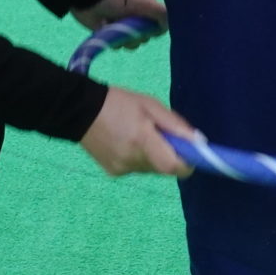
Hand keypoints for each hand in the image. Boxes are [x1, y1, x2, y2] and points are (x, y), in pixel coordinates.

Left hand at [73, 0, 166, 40]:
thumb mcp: (143, 2)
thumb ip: (160, 12)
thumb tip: (168, 27)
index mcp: (146, 7)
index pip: (158, 25)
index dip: (155, 29)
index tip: (148, 26)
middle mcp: (136, 18)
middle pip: (146, 36)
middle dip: (139, 35)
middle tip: (130, 26)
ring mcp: (123, 26)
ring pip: (133, 43)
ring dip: (126, 39)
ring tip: (116, 28)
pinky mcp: (111, 33)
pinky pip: (118, 46)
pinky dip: (114, 41)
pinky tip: (107, 29)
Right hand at [81, 87, 200, 177]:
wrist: (77, 110)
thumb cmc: (118, 102)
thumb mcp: (150, 104)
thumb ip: (175, 124)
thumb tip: (198, 141)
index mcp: (142, 140)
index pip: (173, 167)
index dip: (187, 163)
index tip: (190, 153)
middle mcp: (133, 160)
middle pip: (164, 168)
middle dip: (169, 155)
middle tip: (160, 135)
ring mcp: (122, 168)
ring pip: (150, 168)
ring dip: (153, 156)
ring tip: (138, 135)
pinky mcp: (114, 172)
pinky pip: (136, 168)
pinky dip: (138, 158)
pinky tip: (124, 142)